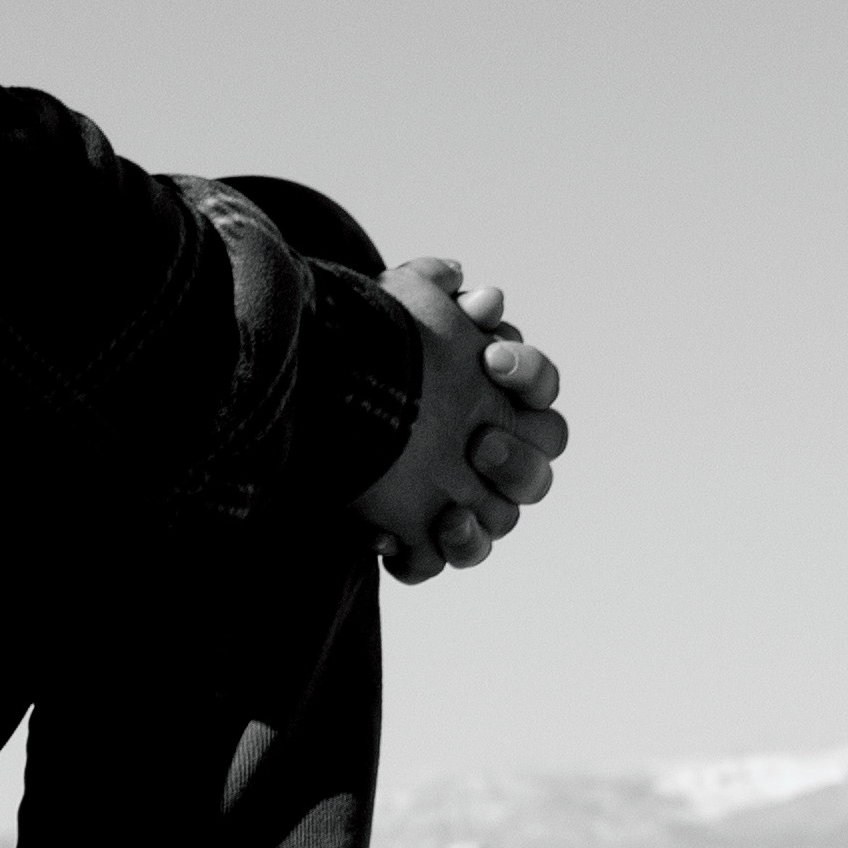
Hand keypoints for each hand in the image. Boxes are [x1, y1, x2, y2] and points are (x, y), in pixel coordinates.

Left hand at [351, 259, 569, 581]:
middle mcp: (492, 447)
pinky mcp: (423, 535)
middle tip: (478, 443)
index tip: (490, 360)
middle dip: (515, 456)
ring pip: (504, 520)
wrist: (306, 402)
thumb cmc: (364, 356)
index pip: (540, 387)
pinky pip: (447, 558)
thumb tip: (472, 291)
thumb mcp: (384, 312)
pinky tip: (397, 541)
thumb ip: (427, 289)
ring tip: (447, 509)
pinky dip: (432, 554)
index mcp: (495, 395)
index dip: (527, 376)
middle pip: (540, 464)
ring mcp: (463, 495)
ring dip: (483, 516)